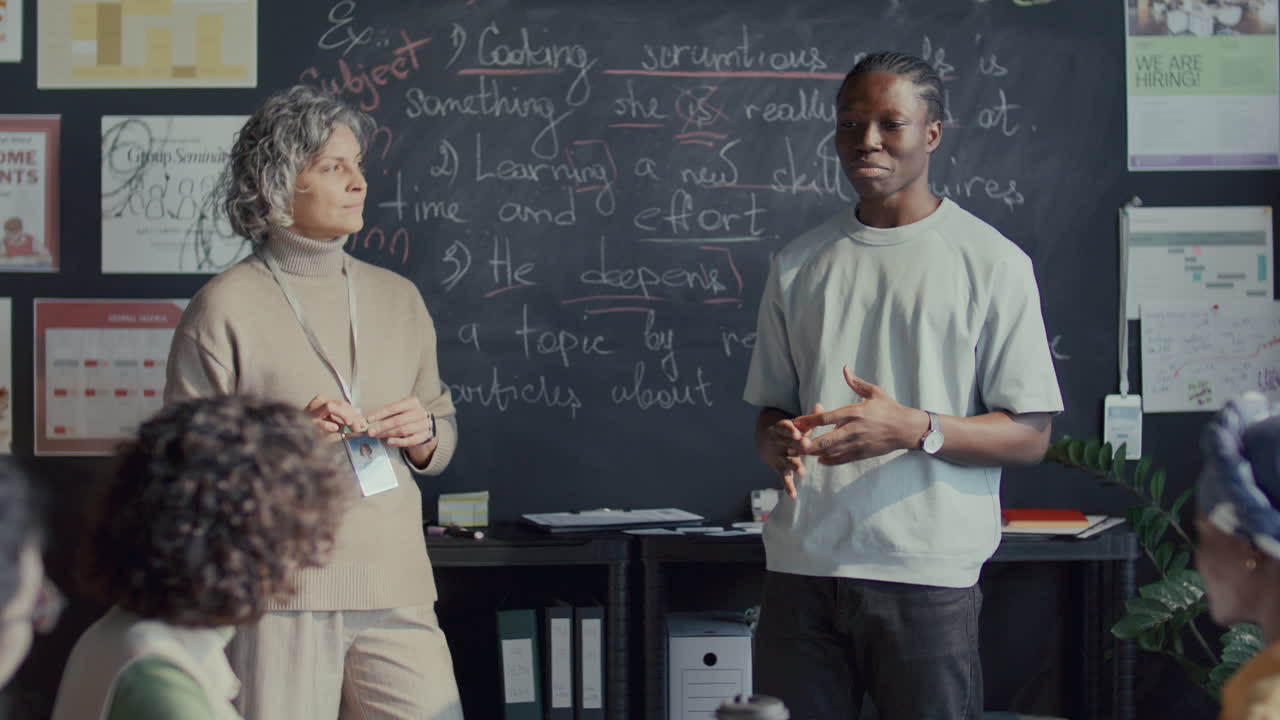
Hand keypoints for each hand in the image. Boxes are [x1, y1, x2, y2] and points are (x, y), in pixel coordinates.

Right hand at [304, 394, 366, 442]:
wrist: (297, 438)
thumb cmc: (314, 430)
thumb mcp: (333, 426)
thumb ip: (345, 425)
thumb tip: (360, 425)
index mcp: (324, 402)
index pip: (343, 404)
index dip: (355, 413)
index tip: (362, 422)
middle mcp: (317, 404)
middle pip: (339, 404)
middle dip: (352, 415)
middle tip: (358, 425)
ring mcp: (311, 412)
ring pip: (330, 406)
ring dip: (343, 415)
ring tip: (350, 424)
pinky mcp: (307, 422)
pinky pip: (318, 421)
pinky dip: (327, 424)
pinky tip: (334, 428)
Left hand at [365, 396, 436, 449]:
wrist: (425, 424)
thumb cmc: (408, 415)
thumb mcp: (401, 410)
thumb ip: (387, 414)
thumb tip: (368, 420)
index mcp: (412, 402)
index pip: (394, 408)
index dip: (380, 414)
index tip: (369, 419)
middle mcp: (419, 412)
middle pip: (398, 420)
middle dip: (382, 426)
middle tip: (370, 431)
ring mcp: (423, 425)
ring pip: (403, 430)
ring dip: (387, 434)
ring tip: (377, 435)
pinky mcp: (424, 436)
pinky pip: (410, 441)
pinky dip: (398, 442)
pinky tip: (389, 442)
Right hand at [758, 404, 822, 498]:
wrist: (765, 440)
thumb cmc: (788, 431)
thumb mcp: (795, 423)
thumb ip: (808, 418)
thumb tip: (820, 405)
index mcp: (780, 429)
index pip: (784, 428)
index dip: (790, 430)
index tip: (796, 432)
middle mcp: (777, 443)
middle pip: (787, 444)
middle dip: (796, 446)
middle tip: (806, 446)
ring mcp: (778, 457)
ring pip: (785, 461)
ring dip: (793, 466)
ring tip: (801, 471)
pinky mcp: (779, 468)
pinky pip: (784, 478)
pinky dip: (788, 486)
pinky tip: (794, 495)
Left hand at [792, 366, 925, 465]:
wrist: (907, 429)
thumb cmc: (889, 409)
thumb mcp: (874, 392)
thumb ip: (856, 382)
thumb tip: (845, 368)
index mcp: (855, 412)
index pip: (826, 418)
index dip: (809, 421)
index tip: (796, 422)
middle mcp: (854, 429)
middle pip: (825, 439)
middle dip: (807, 443)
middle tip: (791, 445)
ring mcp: (858, 443)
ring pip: (832, 451)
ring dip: (814, 453)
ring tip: (800, 453)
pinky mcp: (863, 453)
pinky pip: (842, 459)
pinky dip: (829, 461)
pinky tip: (820, 460)